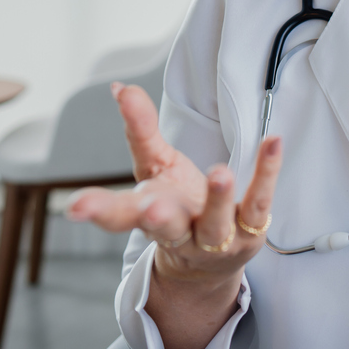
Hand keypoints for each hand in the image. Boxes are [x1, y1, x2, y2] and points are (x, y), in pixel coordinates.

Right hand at [66, 83, 282, 285]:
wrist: (209, 261)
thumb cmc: (177, 207)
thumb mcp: (155, 169)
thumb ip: (140, 131)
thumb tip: (120, 87)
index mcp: (147, 216)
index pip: (118, 215)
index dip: (97, 210)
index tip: (76, 207)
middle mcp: (179, 232)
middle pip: (164, 228)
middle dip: (157, 219)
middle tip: (151, 209)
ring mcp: (216, 237)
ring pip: (215, 224)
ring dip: (217, 199)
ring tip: (219, 172)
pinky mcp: (250, 230)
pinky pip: (258, 202)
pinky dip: (266, 172)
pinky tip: (273, 143)